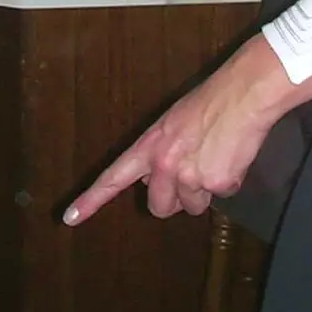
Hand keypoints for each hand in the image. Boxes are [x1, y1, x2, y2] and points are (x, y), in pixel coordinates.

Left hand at [63, 37, 285, 224]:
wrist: (243, 93)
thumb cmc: (209, 102)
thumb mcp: (171, 123)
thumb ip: (158, 153)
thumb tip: (152, 180)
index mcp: (149, 145)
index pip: (113, 177)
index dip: (91, 200)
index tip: (69, 218)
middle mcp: (164, 164)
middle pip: (160, 208)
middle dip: (175, 201)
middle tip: (191, 175)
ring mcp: (190, 176)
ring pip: (193, 207)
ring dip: (204, 191)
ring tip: (214, 156)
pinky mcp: (217, 183)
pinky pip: (221, 196)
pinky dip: (228, 182)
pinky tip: (231, 156)